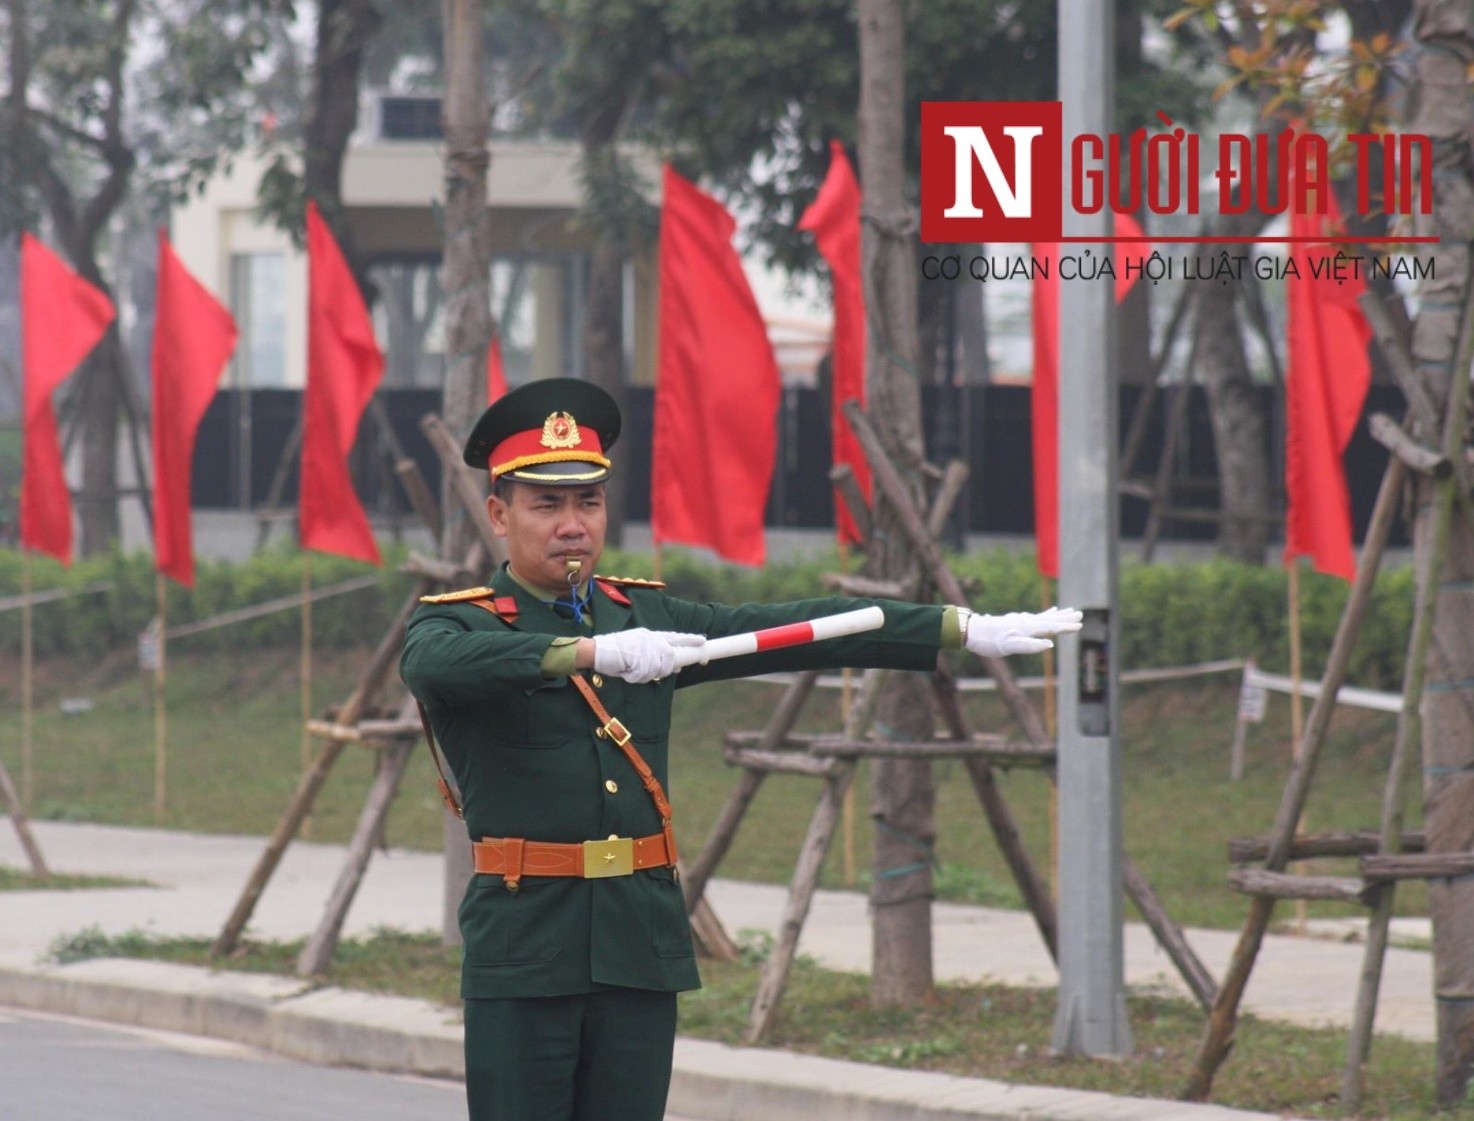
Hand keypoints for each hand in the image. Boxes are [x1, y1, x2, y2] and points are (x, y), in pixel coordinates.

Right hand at [592, 628, 704, 683]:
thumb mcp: (638, 646)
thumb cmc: (617, 650)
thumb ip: (655, 653)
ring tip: (634, 668)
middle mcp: (651, 641)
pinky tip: (628, 671)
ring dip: (647, 673)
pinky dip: (636, 677)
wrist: (600, 651)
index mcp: (651, 636)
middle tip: (661, 668)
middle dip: (667, 666)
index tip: (702, 640)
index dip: (689, 639)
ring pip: (658, 669)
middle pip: (670, 658)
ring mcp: (646, 651)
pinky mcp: (641, 661)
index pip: (675, 637)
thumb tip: (675, 667)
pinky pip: (645, 676)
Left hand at [963, 605, 1082, 657]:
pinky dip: (1047, 614)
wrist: (972, 631)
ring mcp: (1021, 620)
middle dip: (1066, 618)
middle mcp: (1026, 622)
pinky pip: (1037, 616)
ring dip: (1059, 615)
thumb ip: (1030, 645)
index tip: (1080, 625)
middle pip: (1051, 619)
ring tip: (1070, 610)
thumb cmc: (990, 641)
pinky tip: (1050, 611)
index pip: (1051, 627)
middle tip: (1081, 615)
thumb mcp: (1009, 646)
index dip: (1065, 627)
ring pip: (1045, 616)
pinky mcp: (1017, 621)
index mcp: (1027, 628)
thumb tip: (1049, 644)